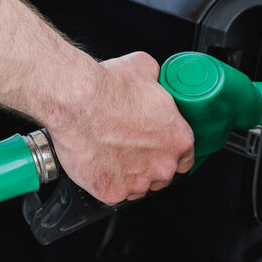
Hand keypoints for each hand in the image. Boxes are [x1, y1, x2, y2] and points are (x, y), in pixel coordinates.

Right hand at [48, 52, 194, 204]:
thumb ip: (157, 82)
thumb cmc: (108, 88)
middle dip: (150, 163)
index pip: (186, 156)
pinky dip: (106, 181)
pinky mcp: (111, 192)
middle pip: (163, 174)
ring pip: (138, 186)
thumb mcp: (146, 69)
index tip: (161, 147)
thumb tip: (154, 79)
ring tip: (111, 153)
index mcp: (178, 138)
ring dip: (129, 175)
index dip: (171, 152)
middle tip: (131, 147)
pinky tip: (98, 163)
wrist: (76, 101)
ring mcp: (137, 182)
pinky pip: (113, 192)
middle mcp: (162, 164)